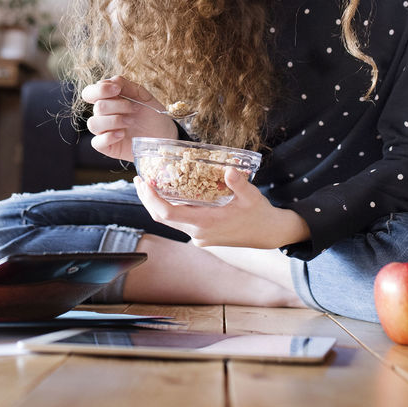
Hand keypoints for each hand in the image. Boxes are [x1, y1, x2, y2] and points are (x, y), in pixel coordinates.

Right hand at [81, 76, 177, 161]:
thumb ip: (126, 85)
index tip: (117, 90)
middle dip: (117, 105)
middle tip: (134, 109)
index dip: (99, 90)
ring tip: (130, 122)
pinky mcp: (108, 147)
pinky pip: (96, 142)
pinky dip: (108, 137)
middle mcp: (104, 115)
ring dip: (114, 120)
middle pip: (97, 107)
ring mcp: (104, 131)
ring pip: (93, 124)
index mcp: (109, 100)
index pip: (89, 93)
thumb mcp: (143, 95)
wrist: (165, 134)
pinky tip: (122, 134)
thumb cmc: (153, 114)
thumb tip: (110, 82)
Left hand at [134, 167, 310, 248]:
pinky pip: (179, 222)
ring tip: (150, 184)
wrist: (268, 234)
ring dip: (157, 204)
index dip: (151, 199)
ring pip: (169, 221)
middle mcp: (198, 233)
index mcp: (206, 224)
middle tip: (139, 180)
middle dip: (147, 199)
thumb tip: (229, 170)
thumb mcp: (251, 196)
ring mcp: (199, 236)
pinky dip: (170, 208)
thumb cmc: (259, 214)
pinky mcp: (202, 235)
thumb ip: (239, 184)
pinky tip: (170, 193)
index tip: (144, 183)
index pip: (168, 214)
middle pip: (162, 218)